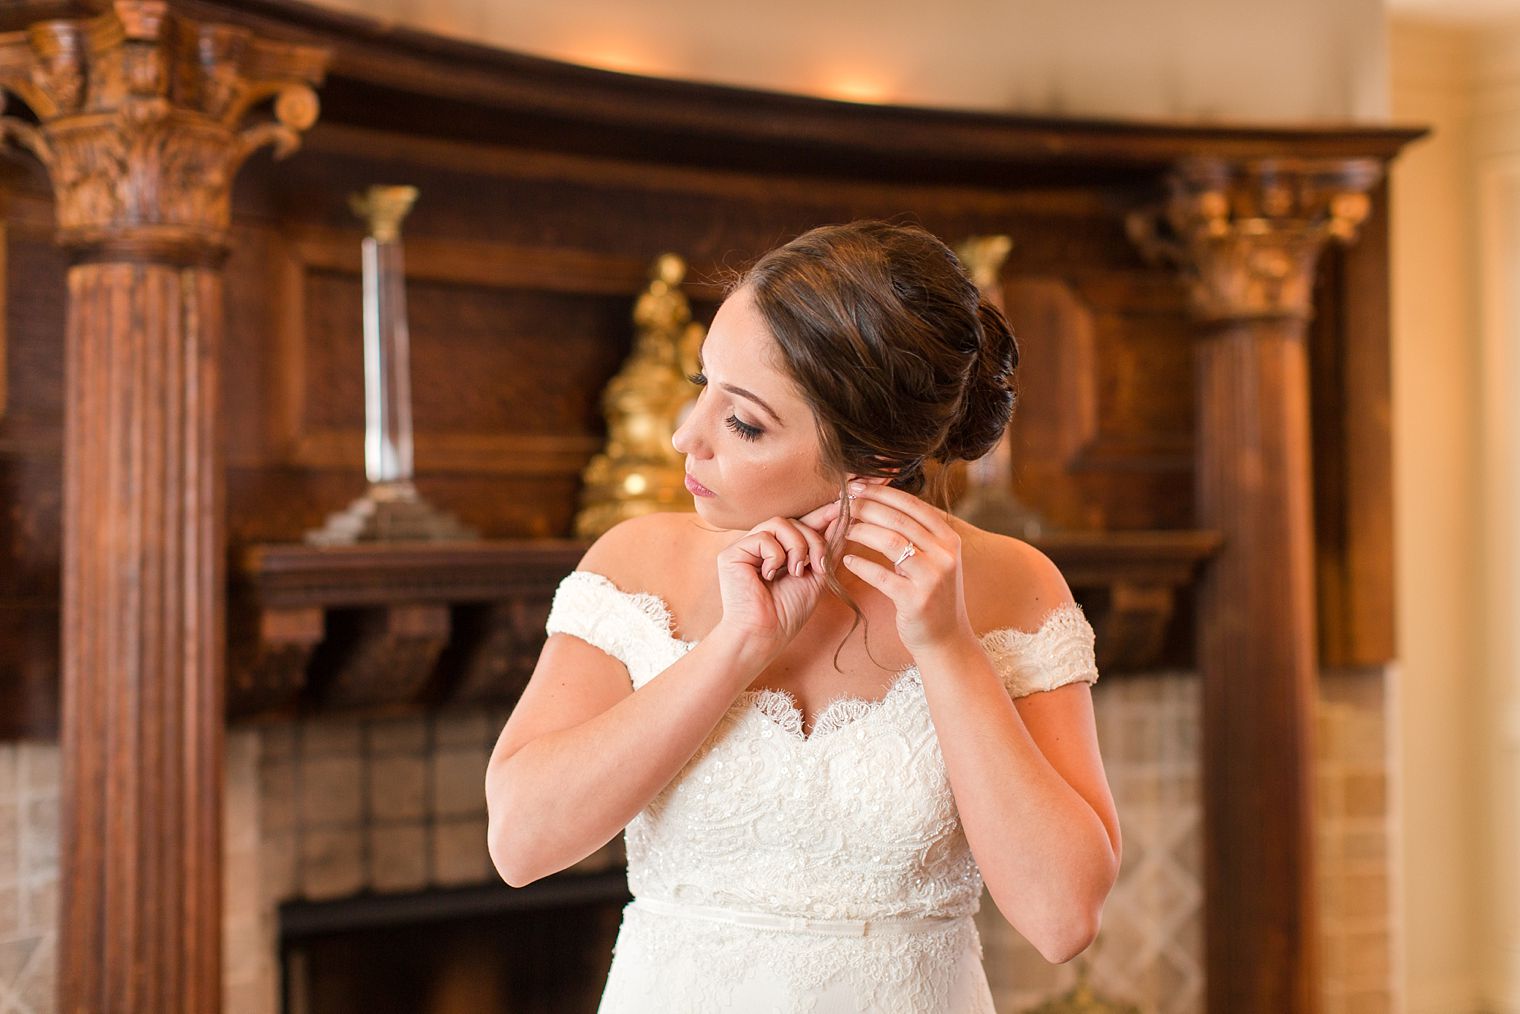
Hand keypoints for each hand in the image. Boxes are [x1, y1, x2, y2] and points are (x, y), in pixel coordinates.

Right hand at [713, 499, 842, 662]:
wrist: (766, 634)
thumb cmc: (788, 612)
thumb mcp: (817, 576)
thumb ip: (827, 549)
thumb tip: (843, 519)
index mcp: (780, 550)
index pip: (801, 524)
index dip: (821, 516)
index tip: (841, 508)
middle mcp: (761, 545)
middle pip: (794, 520)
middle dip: (813, 539)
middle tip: (818, 565)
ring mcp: (746, 547)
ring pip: (779, 522)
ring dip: (797, 546)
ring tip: (796, 571)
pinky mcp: (732, 553)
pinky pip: (763, 537)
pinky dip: (774, 556)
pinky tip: (769, 576)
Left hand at [820, 483, 975, 656]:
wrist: (946, 639)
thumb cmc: (932, 595)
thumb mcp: (934, 560)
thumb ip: (918, 534)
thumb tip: (884, 500)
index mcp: (949, 540)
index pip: (913, 505)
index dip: (883, 492)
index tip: (858, 486)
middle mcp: (944, 555)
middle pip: (899, 520)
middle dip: (867, 507)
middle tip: (844, 503)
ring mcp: (932, 578)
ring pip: (890, 542)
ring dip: (861, 531)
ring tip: (843, 529)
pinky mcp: (916, 601)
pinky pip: (881, 576)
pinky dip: (860, 566)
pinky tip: (846, 561)